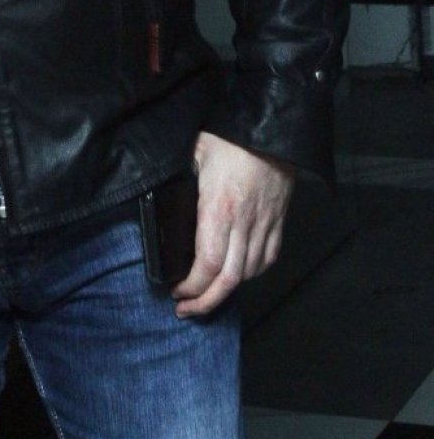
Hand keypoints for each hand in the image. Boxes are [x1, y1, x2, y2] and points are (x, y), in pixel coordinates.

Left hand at [171, 131, 295, 318]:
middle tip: (187, 309)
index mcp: (218, 209)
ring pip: (248, 274)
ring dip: (227, 290)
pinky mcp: (278, 221)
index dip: (192, 287)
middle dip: (206, 302)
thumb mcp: (194, 152)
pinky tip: (238, 273)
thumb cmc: (230, 137)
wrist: (272, 129)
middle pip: (227, 280)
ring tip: (208, 294)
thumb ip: (178, 174)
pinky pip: (268, 258)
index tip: (177, 292)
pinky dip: (252, 273)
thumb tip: (160, 184)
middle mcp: (243, 224)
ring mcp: (263, 225)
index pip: (206, 264)